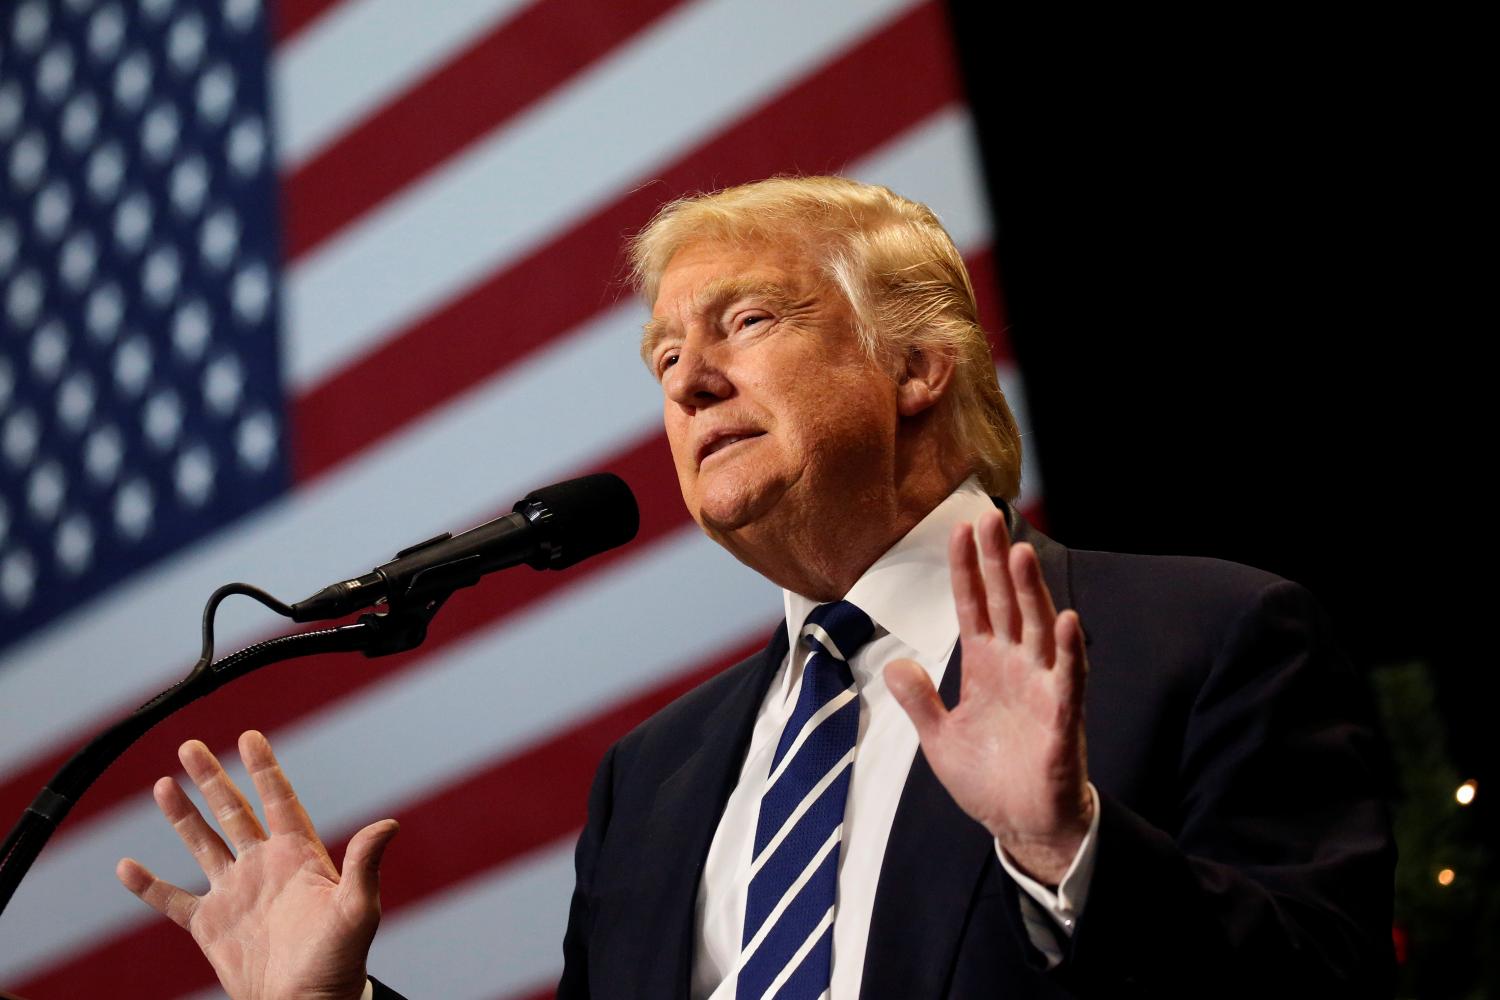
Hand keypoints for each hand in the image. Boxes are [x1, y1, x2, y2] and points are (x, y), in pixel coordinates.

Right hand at [115, 731, 397, 999]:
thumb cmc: (340, 961)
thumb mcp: (357, 909)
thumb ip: (364, 865)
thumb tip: (389, 825)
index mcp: (298, 856)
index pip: (279, 800)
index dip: (264, 768)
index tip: (250, 736)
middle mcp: (264, 867)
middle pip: (234, 812)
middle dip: (212, 779)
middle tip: (191, 746)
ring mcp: (235, 893)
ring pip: (202, 844)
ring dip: (182, 816)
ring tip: (164, 784)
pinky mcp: (211, 926)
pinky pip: (173, 900)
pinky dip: (148, 886)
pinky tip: (126, 867)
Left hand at [885, 511, 1091, 884]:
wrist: (1022, 826)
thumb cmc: (989, 780)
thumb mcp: (939, 738)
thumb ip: (920, 701)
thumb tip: (894, 667)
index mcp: (985, 666)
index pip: (973, 606)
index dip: (966, 569)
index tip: (959, 528)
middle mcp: (1016, 666)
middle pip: (1005, 603)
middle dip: (995, 561)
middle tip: (988, 517)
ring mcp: (1041, 687)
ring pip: (1036, 628)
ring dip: (1030, 592)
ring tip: (1019, 552)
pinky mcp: (1062, 717)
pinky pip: (1069, 677)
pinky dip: (1069, 649)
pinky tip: (1066, 619)